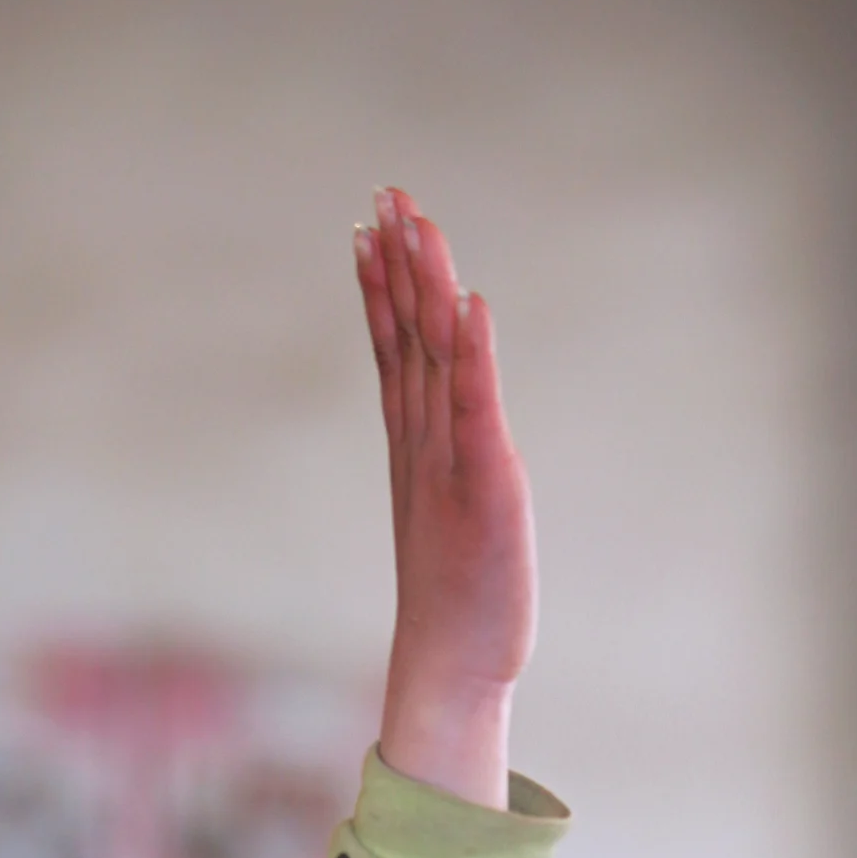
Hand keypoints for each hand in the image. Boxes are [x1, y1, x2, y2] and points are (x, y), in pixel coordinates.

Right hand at [356, 189, 535, 808]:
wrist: (455, 663)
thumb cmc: (462, 602)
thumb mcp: (452, 518)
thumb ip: (444, 471)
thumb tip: (437, 452)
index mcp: (419, 445)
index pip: (398, 349)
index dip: (385, 286)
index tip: (372, 227)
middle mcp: (427, 442)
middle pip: (409, 335)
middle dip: (397, 264)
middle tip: (385, 194)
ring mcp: (452, 458)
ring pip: (434, 354)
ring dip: (425, 286)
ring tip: (410, 219)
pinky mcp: (485, 482)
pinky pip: (474, 405)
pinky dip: (472, 352)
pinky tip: (468, 301)